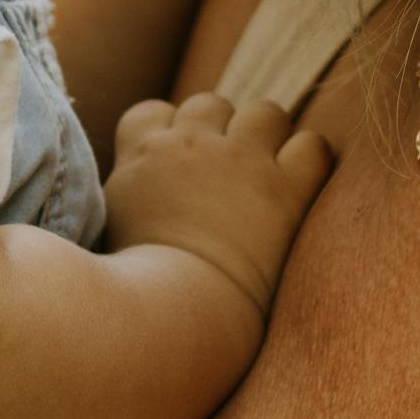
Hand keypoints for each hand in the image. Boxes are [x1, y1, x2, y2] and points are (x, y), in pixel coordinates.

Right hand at [103, 91, 332, 317]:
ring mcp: (241, 160)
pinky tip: (300, 188)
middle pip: (211, 105)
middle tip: (227, 177)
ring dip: (267, 138)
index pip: (153, 112)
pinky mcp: (286, 188)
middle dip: (220, 132)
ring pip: (265, 113)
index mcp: (144, 152)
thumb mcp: (107, 226)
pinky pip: (312, 147)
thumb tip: (132, 191)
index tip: (176, 167)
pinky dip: (310, 161)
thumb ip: (123, 192)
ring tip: (267, 175)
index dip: (169, 133)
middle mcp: (192, 143)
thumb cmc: (134, 285)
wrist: (176, 313)